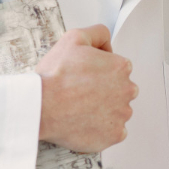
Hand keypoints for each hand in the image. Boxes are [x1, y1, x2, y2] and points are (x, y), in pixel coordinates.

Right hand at [36, 25, 136, 152]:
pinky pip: (113, 132)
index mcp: (121, 67)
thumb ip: (97, 33)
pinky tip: (85, 122)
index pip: (118, 68)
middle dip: (105, 91)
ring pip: (117, 111)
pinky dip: (102, 129)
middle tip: (81, 93)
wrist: (41, 106)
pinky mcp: (114, 135)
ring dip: (103, 110)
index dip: (100, 71)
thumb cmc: (55, 76)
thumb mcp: (74, 38)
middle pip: (120, 90)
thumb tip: (107, 42)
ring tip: (80, 108)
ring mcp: (122, 114)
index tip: (85, 76)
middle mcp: (127, 90)